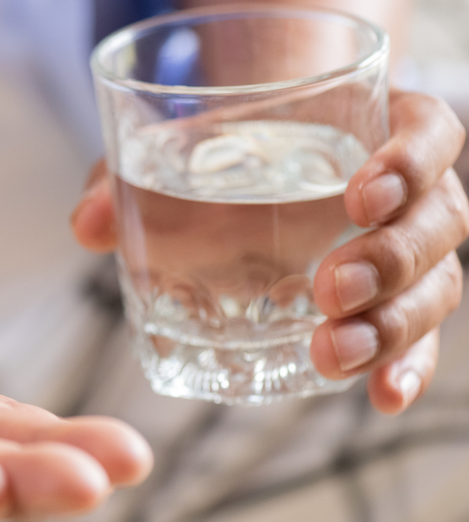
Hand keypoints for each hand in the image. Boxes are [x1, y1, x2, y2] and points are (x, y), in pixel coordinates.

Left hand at [71, 91, 468, 413]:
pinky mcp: (388, 302)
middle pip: (439, 221)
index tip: (361, 195)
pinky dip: (404, 366)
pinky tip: (378, 395)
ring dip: (393, 325)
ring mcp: (405, 249)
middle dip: (392, 259)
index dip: (411, 161)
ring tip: (332, 352)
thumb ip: (128, 174)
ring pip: (434, 286)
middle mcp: (409, 190)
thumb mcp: (171, 149)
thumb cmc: (223, 147)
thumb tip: (87, 225)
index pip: (429, 132)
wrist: (251, 157)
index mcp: (376, 126)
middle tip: (329, 287)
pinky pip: (416, 336)